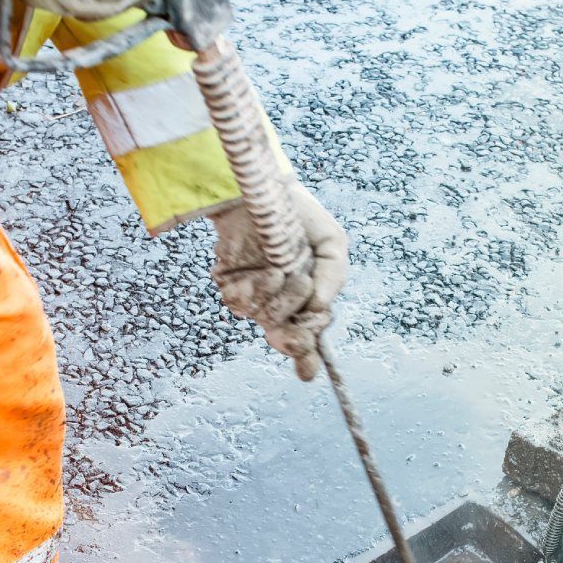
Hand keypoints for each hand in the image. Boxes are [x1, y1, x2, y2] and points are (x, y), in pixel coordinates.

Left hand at [210, 181, 349, 380]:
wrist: (266, 190)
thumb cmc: (301, 217)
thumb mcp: (332, 244)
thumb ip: (334, 278)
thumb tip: (320, 310)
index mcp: (306, 301)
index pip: (306, 341)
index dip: (305, 360)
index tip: (306, 372)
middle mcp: (279, 304)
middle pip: (285, 341)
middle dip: (295, 340)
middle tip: (302, 328)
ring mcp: (254, 297)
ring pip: (265, 321)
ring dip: (279, 304)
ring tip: (285, 274)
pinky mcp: (228, 284)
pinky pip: (239, 304)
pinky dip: (255, 292)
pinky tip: (264, 273)